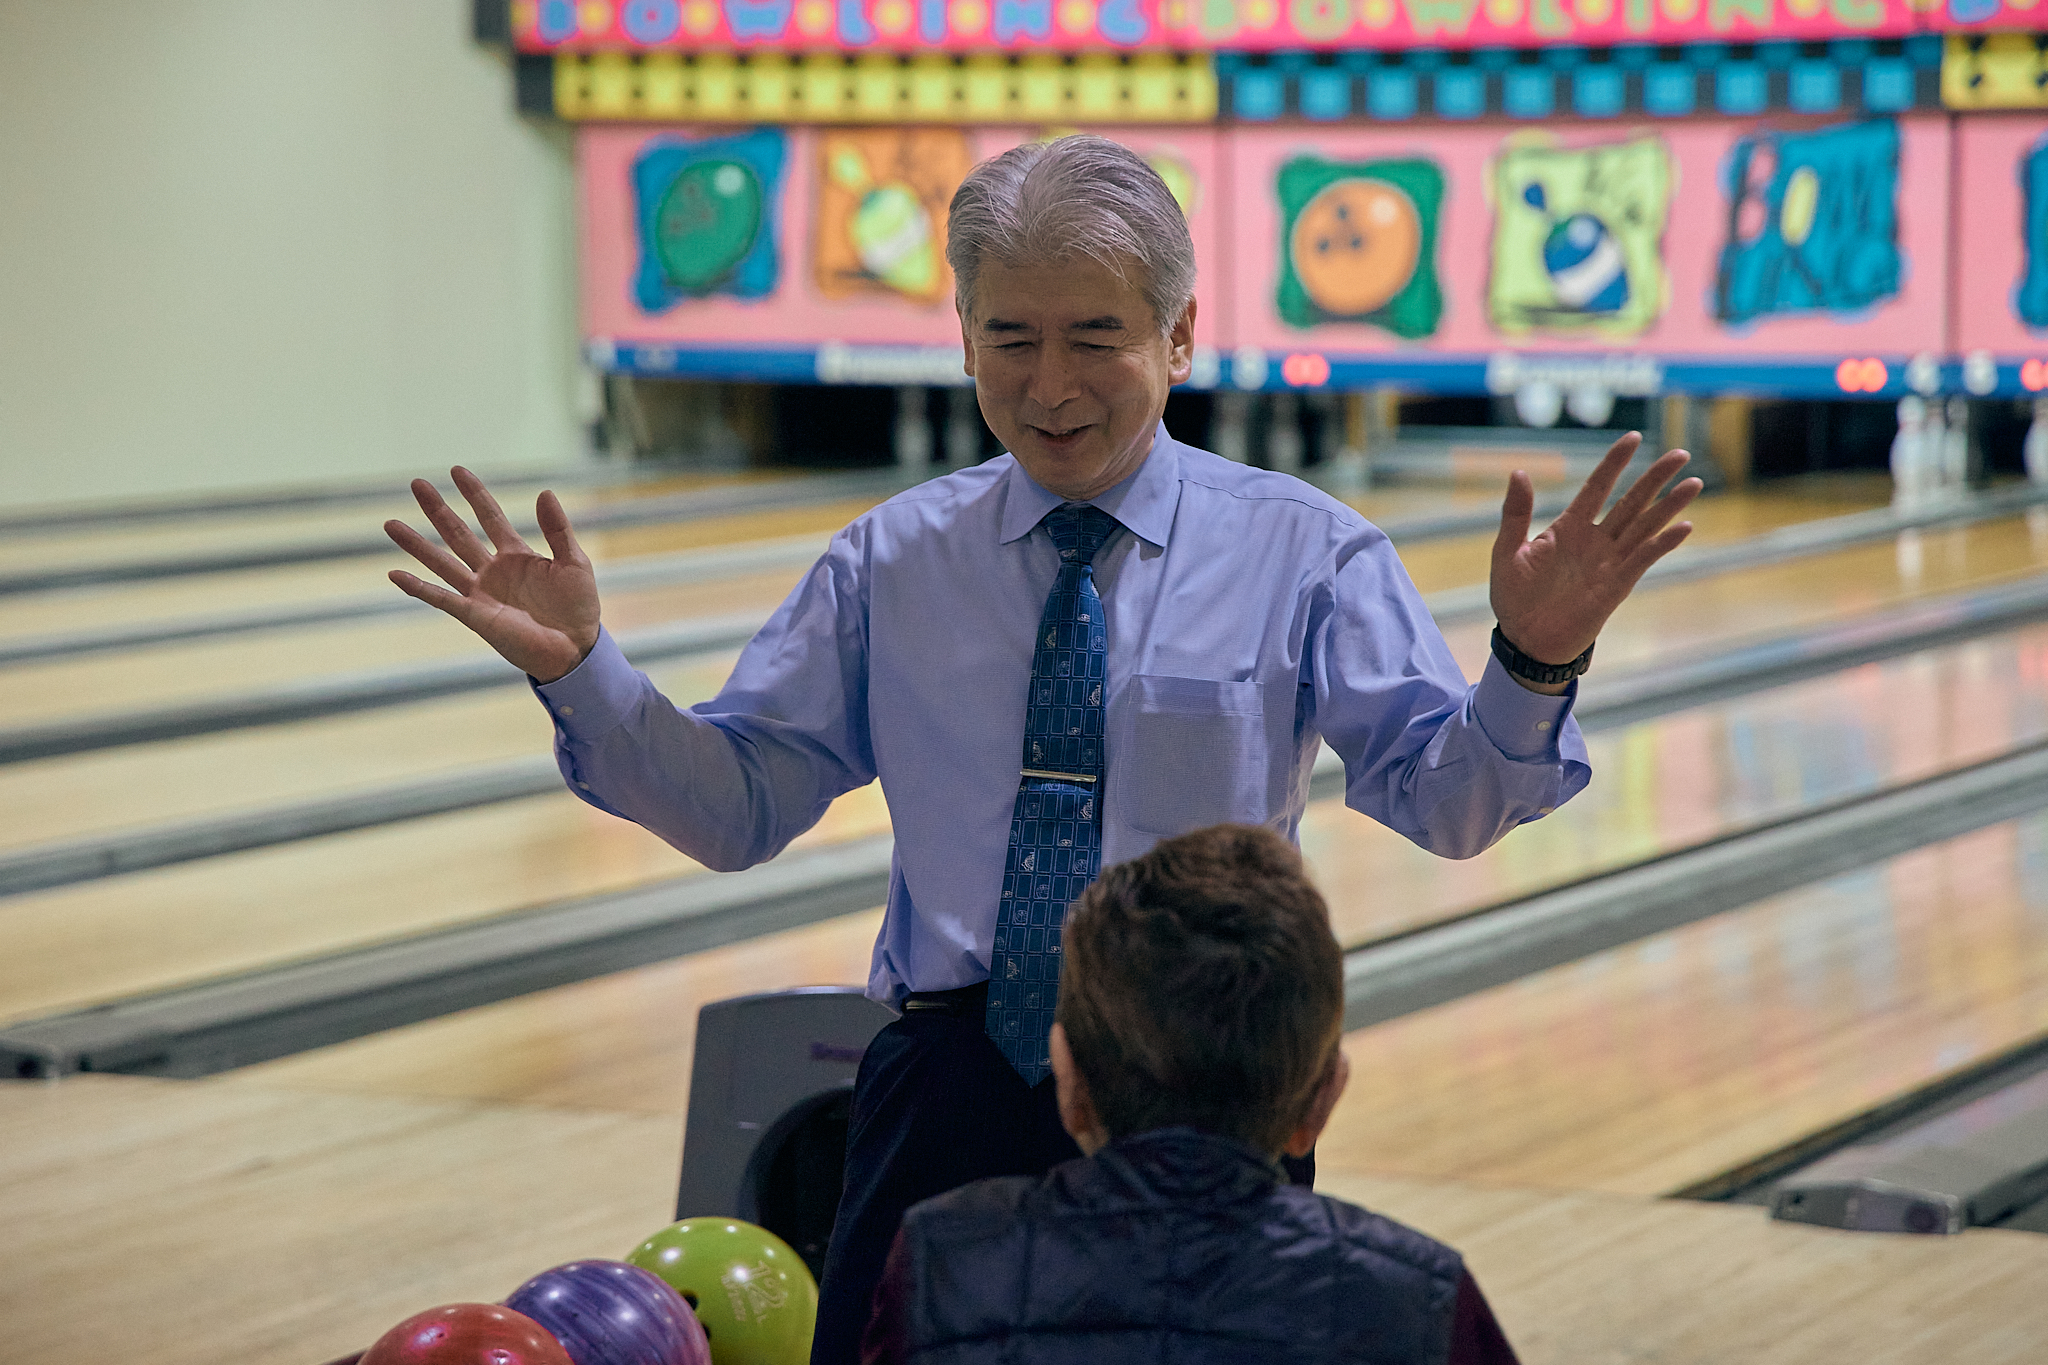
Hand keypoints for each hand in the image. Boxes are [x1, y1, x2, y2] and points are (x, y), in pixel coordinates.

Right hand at [384, 467, 600, 683]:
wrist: (576, 648)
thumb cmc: (578, 608)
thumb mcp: (574, 562)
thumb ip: (558, 530)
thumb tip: (544, 492)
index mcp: (517, 556)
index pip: (490, 517)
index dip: (475, 494)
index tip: (457, 470)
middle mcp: (493, 571)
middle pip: (458, 534)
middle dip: (437, 509)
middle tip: (416, 484)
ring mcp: (481, 593)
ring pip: (441, 562)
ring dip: (416, 544)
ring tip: (390, 523)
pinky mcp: (475, 616)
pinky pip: (441, 599)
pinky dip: (418, 587)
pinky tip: (395, 573)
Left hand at [1489, 432, 1701, 674]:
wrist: (1525, 641)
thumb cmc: (1514, 598)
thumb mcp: (1507, 551)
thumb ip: (1515, 513)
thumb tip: (1519, 472)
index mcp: (1568, 528)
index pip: (1597, 487)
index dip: (1614, 463)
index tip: (1632, 437)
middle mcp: (1594, 541)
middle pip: (1631, 502)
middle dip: (1655, 478)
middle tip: (1681, 453)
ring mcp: (1608, 562)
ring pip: (1644, 527)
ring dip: (1669, 506)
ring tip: (1694, 483)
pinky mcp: (1617, 587)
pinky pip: (1643, 560)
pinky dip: (1662, 544)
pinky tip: (1684, 527)